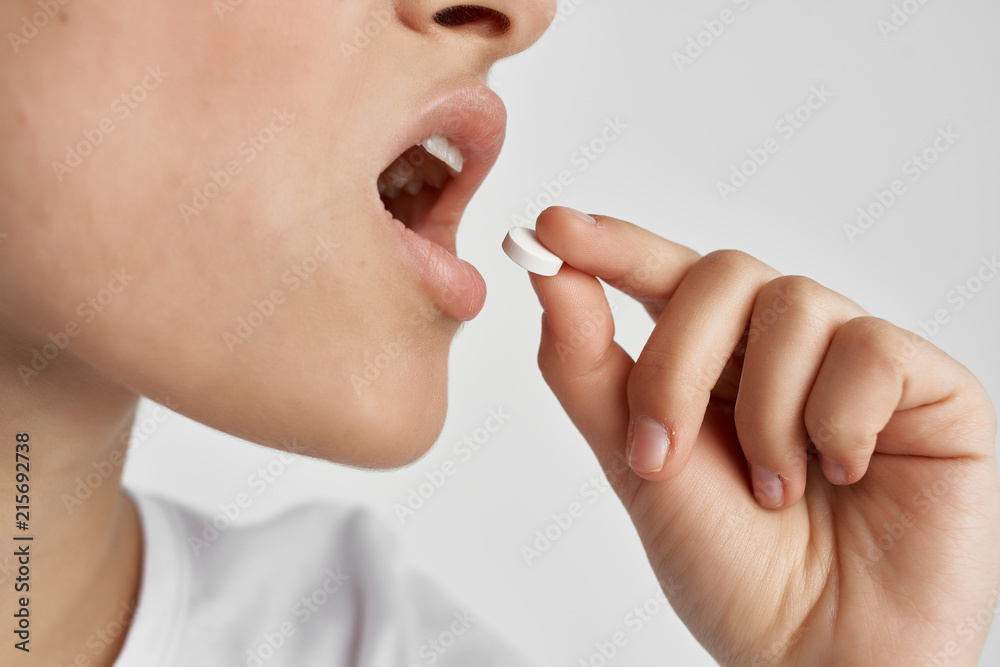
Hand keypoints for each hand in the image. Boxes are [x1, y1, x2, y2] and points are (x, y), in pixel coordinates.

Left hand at [529, 207, 999, 665]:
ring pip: (794, 304)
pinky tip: (845, 472)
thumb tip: (548, 272)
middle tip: (661, 455)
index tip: (554, 228)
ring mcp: (854, 361)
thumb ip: (588, 368)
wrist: (822, 663)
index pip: (663, 275)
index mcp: (713, 361)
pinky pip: (871, 350)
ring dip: (763, 414)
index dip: (612, 245)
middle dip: (677, 365)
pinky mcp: (929, 386)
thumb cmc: (731, 571)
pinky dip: (838, 420)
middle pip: (722, 275)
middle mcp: (782, 349)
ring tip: (774, 491)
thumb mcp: (636, 467)